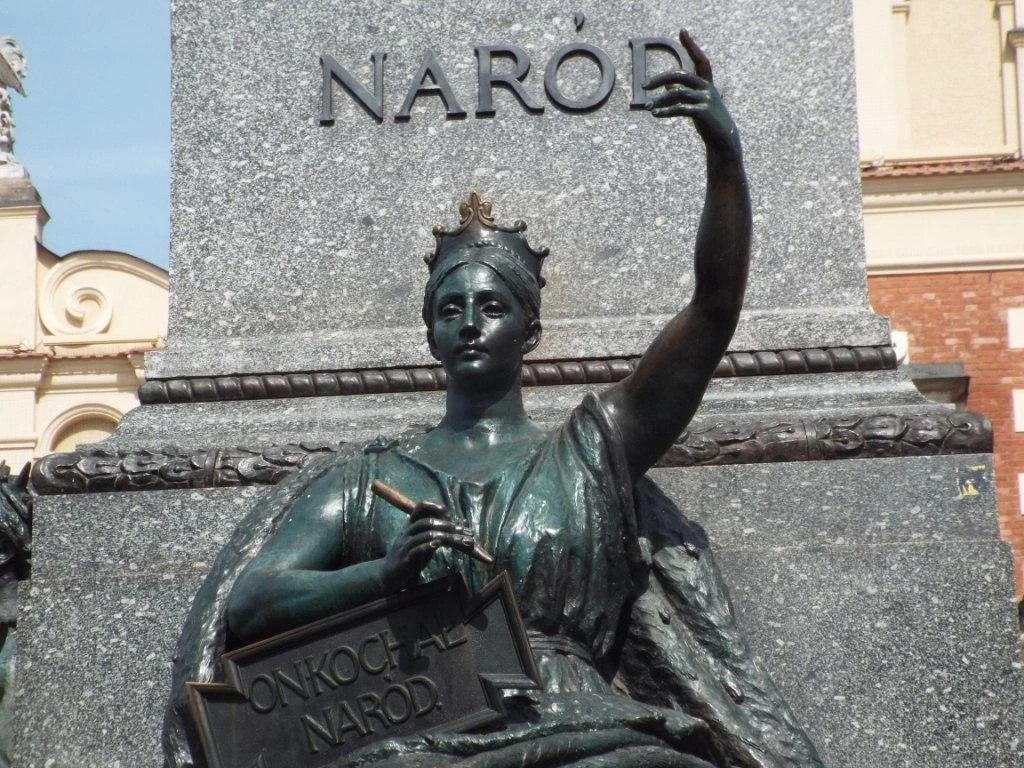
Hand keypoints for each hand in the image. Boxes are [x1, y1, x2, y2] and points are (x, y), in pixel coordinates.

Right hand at [380, 500, 479, 590]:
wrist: (388, 575)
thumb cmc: (409, 557)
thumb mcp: (421, 542)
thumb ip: (433, 534)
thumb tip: (455, 526)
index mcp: (410, 525)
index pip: (420, 508)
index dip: (436, 507)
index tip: (452, 515)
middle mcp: (407, 532)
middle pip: (428, 522)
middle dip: (449, 526)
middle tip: (465, 532)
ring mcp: (405, 544)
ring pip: (426, 535)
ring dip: (447, 537)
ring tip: (461, 541)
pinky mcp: (405, 558)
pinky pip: (417, 549)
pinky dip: (428, 546)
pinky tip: (438, 545)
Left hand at [643, 30, 740, 155]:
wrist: (724, 140)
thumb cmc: (709, 121)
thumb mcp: (695, 104)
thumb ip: (683, 93)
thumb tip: (668, 86)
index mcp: (707, 84)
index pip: (701, 60)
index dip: (692, 45)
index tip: (682, 31)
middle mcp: (707, 88)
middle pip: (681, 75)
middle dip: (660, 78)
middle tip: (644, 84)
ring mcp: (706, 99)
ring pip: (678, 93)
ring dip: (660, 100)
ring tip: (648, 106)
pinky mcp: (702, 112)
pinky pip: (680, 108)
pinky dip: (666, 110)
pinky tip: (656, 114)